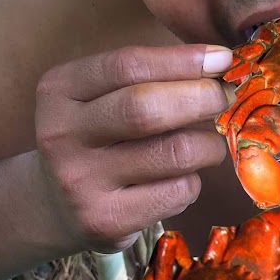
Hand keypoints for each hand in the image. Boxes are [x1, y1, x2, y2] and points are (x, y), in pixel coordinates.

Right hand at [34, 44, 232, 252]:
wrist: (55, 207)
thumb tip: (219, 62)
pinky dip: (193, 182)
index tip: (221, 58)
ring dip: (207, 145)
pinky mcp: (105, 220)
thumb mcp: (102, 98)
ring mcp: (80, 182)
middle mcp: (62, 135)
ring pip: (174, 153)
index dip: (183, 60)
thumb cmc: (99, 139)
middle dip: (202, 98)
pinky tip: (181, 179)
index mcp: (60, 91)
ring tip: (207, 145)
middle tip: (224, 98)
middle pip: (147, 109)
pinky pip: (177, 192)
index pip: (128, 66)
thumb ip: (149, 77)